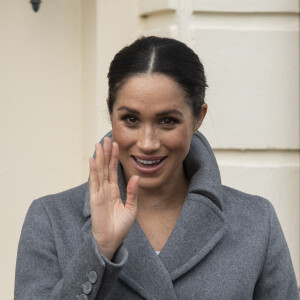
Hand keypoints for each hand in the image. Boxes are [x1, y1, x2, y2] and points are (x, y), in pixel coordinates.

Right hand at [89, 137, 138, 259]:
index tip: (115, 145)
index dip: (114, 157)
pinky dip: (93, 171)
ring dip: (99, 157)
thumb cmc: (120, 226)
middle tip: (106, 139)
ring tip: (99, 144)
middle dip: (106, 153)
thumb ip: (132, 192)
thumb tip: (136, 176)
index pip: (113, 170)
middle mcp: (105, 189)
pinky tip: (92, 160)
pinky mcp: (95, 198)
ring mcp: (99, 192)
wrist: (111, 240)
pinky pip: (94, 182)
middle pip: (105, 167)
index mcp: (114, 190)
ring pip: (99, 171)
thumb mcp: (131, 207)